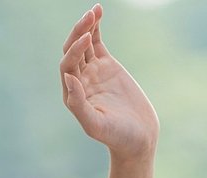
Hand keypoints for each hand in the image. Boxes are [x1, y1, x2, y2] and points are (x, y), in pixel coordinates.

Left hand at [60, 4, 158, 160]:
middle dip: (78, 33)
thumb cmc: (117, 136)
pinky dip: (96, 28)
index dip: (75, 51)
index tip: (87, 40)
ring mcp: (92, 72)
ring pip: (83, 44)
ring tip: (94, 11)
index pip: (68, 66)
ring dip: (86, 26)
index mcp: (72, 95)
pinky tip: (98, 12)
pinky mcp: (106, 65)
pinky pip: (97, 42)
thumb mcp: (96, 125)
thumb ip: (79, 104)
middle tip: (88, 17)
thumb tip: (69, 78)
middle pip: (72, 51)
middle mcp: (79, 82)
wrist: (138, 137)